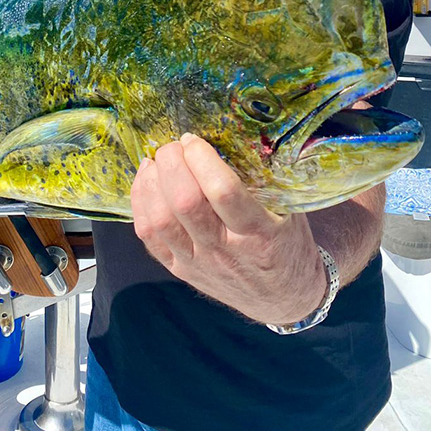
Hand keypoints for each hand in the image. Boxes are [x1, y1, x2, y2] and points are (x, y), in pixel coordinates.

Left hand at [131, 133, 326, 325]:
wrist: (283, 298)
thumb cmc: (286, 243)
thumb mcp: (289, 210)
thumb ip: (265, 178)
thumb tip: (231, 132)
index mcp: (259, 233)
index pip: (223, 191)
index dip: (202, 159)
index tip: (195, 140)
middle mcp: (225, 251)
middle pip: (185, 202)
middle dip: (172, 163)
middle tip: (174, 145)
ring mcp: (199, 262)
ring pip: (161, 220)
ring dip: (151, 181)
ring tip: (157, 160)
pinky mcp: (180, 270)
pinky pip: (149, 236)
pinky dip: (140, 202)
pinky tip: (147, 180)